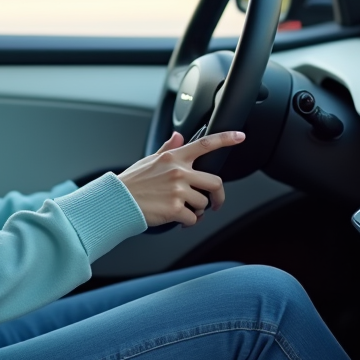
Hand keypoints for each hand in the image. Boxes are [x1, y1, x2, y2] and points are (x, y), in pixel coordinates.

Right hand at [118, 130, 241, 227]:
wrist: (119, 201)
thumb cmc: (133, 182)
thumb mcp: (149, 160)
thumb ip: (167, 149)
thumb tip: (178, 136)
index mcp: (174, 157)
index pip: (205, 144)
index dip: (225, 139)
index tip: (240, 136)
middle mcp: (179, 171)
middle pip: (215, 182)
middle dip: (218, 196)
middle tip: (215, 203)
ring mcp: (178, 190)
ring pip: (203, 203)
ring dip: (197, 211)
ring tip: (184, 211)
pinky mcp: (175, 208)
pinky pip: (193, 218)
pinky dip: (189, 223)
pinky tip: (180, 221)